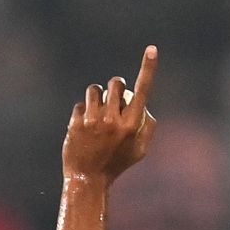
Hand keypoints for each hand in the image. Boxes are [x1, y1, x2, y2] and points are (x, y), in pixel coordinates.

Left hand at [62, 45, 158, 183]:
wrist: (88, 180)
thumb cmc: (117, 164)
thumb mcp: (140, 150)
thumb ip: (147, 125)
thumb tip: (144, 103)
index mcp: (132, 125)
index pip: (143, 91)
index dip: (149, 68)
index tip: (152, 49)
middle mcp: (113, 121)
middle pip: (116, 84)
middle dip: (115, 88)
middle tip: (112, 101)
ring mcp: (93, 122)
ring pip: (95, 89)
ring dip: (97, 97)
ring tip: (97, 113)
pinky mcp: (77, 123)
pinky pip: (81, 104)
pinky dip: (83, 112)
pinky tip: (84, 128)